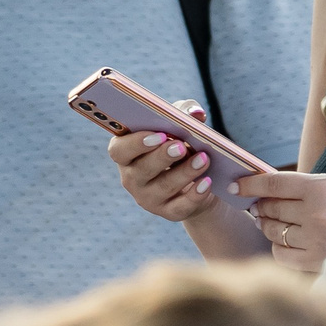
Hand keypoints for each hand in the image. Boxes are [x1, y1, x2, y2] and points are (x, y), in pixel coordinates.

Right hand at [107, 106, 221, 223]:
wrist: (197, 181)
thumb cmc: (181, 146)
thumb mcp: (180, 126)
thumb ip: (184, 112)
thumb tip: (195, 113)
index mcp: (126, 153)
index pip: (119, 150)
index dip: (136, 143)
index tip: (158, 135)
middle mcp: (131, 178)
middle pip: (141, 170)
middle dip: (161, 157)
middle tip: (180, 146)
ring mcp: (148, 198)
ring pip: (163, 187)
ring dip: (184, 172)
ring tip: (203, 159)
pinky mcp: (168, 212)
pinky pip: (179, 207)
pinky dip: (194, 195)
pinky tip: (206, 182)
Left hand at [236, 171, 325, 271]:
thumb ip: (306, 187)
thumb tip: (270, 191)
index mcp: (322, 189)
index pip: (274, 183)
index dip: (251, 184)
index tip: (237, 186)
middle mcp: (315, 214)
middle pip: (271, 208)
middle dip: (262, 206)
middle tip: (259, 206)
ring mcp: (315, 239)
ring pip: (272, 230)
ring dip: (267, 226)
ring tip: (270, 222)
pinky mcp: (317, 261)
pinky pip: (281, 254)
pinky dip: (277, 246)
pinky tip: (283, 242)